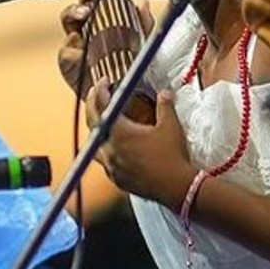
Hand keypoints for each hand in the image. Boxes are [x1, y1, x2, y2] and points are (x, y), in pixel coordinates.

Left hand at [84, 84, 193, 203]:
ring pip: (94, 145)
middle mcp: (110, 149)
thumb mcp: (170, 125)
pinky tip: (114, 149)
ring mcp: (111, 166)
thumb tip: (164, 93)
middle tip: (96, 94)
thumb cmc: (172, 155)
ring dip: (96, 130)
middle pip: (93, 123)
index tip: (103, 81)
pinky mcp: (116, 179)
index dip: (100, 90)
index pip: (103, 105)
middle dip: (93, 105)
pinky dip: (105, 151)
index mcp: (120, 132)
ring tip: (101, 122)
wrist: (177, 187)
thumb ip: (164, 105)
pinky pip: (104, 161)